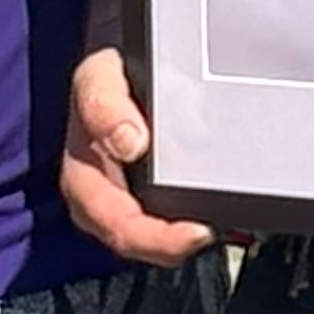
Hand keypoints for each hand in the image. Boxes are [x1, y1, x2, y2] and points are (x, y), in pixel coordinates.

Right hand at [60, 48, 216, 266]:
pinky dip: (203, 209)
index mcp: (86, 183)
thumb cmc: (106, 80)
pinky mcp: (158, 192)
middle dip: (180, 242)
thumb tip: (130, 142)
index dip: (157, 238)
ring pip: (165, 232)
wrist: (121, 71)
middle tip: (217, 230)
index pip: (119, 226)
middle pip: (145, 241)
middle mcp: (108, 201)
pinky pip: (180, 212)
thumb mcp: (96, 79)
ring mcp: (133, 199)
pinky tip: (226, 207)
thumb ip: (104, 106)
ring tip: (227, 220)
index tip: (196, 232)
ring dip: (195, 226)